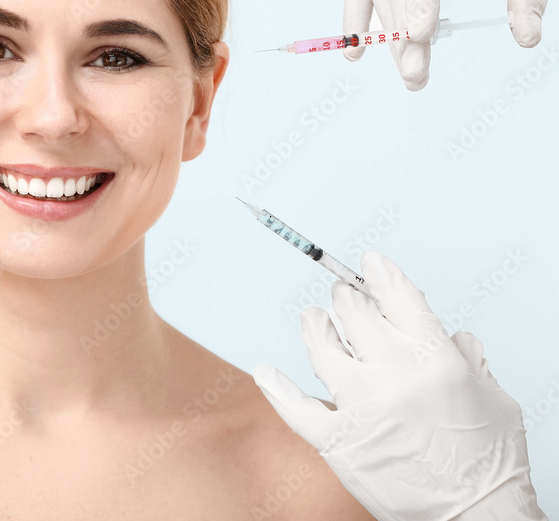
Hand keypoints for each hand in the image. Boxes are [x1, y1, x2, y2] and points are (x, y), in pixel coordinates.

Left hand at [253, 251, 546, 520]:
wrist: (476, 518)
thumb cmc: (489, 463)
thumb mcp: (494, 399)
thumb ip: (468, 360)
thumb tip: (452, 337)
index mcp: (434, 359)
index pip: (397, 296)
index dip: (378, 273)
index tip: (368, 263)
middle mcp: (393, 376)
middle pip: (353, 314)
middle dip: (347, 300)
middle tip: (344, 298)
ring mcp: (360, 407)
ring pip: (320, 349)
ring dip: (314, 328)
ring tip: (312, 319)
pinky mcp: (338, 440)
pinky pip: (294, 407)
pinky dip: (276, 388)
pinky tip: (264, 372)